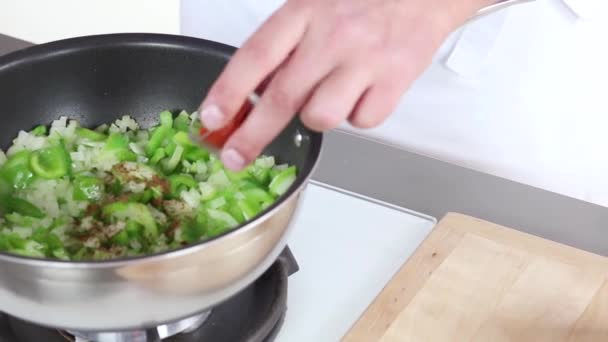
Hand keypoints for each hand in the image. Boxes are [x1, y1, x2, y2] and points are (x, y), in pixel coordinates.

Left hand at [198, 0, 491, 169]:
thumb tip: (254, 91)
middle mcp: (334, 37)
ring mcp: (366, 60)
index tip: (211, 118)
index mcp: (305, 12)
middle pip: (282, 98)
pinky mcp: (396, 79)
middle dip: (252, 136)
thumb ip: (285, 44)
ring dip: (315, 117)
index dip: (228, 90)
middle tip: (234, 157)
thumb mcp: (314, 5)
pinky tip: (361, 93)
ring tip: (328, 95)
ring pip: (321, 117)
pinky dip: (357, 115)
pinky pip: (363, 121)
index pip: (256, 56)